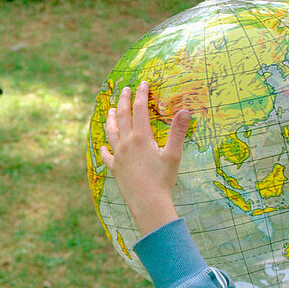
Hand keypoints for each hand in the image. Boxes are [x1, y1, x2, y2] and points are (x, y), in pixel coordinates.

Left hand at [100, 81, 190, 235]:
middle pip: (123, 117)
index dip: (141, 95)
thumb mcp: (173, 154)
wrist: (147, 203)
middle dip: (124, 101)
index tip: (143, 84)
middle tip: (125, 90)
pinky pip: (106, 156)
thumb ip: (178, 132)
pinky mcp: (115, 169)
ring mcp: (119, 156)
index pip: (139, 110)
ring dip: (111, 119)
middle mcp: (126, 143)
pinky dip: (104, 149)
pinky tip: (103, 147)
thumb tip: (185, 111)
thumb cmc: (162, 179)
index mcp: (141, 138)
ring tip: (111, 110)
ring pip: (111, 132)